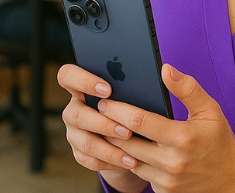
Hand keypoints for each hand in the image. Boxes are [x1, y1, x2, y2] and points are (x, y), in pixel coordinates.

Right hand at [58, 64, 147, 192]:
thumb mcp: (139, 89)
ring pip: (83, 141)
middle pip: (74, 114)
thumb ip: (144, 80)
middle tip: (127, 130)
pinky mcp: (80, 152)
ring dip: (108, 148)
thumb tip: (167, 71)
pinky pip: (89, 160)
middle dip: (102, 123)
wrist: (135, 132)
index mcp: (83, 85)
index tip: (108, 89)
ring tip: (132, 154)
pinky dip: (110, 162)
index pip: (67, 75)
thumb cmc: (138, 102)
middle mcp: (75, 107)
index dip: (82, 80)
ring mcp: (75, 131)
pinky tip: (129, 162)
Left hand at [97, 64, 234, 192]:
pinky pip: (138, 174)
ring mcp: (166, 180)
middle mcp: (172, 162)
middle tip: (98, 113)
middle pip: (127, 143)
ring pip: (128, 160)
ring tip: (105, 128)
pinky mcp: (163, 192)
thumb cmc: (219, 139)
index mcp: (183, 138)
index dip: (118, 110)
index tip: (105, 101)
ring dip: (115, 145)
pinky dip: (129, 160)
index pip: (140, 122)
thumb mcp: (209, 109)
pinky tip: (124, 147)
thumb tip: (165, 69)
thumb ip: (187, 88)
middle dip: (109, 127)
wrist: (231, 178)